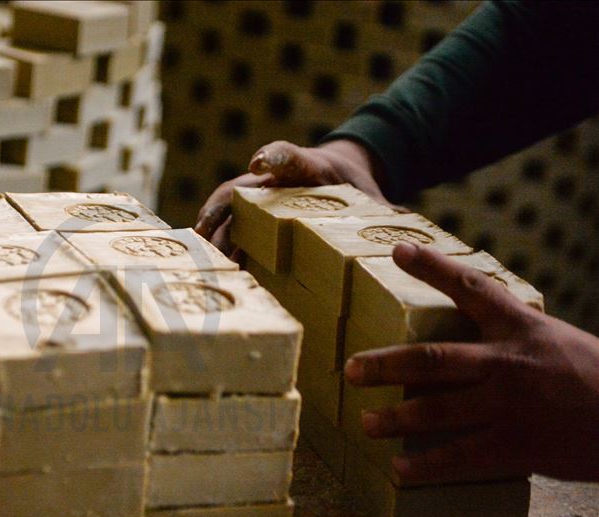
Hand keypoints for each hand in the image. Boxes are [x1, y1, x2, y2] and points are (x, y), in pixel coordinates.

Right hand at [194, 139, 403, 253]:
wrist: (337, 178)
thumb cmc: (352, 187)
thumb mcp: (368, 197)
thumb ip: (382, 211)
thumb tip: (406, 224)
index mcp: (305, 168)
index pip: (286, 155)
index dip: (271, 157)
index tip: (258, 164)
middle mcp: (272, 182)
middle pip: (238, 188)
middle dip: (219, 208)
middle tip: (204, 229)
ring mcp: (257, 201)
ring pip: (226, 211)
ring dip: (211, 234)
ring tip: (199, 259)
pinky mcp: (252, 221)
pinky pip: (230, 232)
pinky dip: (218, 250)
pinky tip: (211, 273)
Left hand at [344, 242, 598, 482]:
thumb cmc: (598, 378)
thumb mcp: (557, 342)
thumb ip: (512, 339)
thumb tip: (465, 341)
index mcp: (522, 329)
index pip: (473, 288)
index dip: (433, 266)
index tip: (397, 249)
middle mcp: (509, 362)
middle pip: (433, 358)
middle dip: (386, 364)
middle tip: (350, 368)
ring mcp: (511, 405)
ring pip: (436, 411)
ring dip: (395, 419)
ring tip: (364, 423)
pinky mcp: (518, 446)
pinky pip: (461, 457)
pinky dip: (427, 466)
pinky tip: (401, 470)